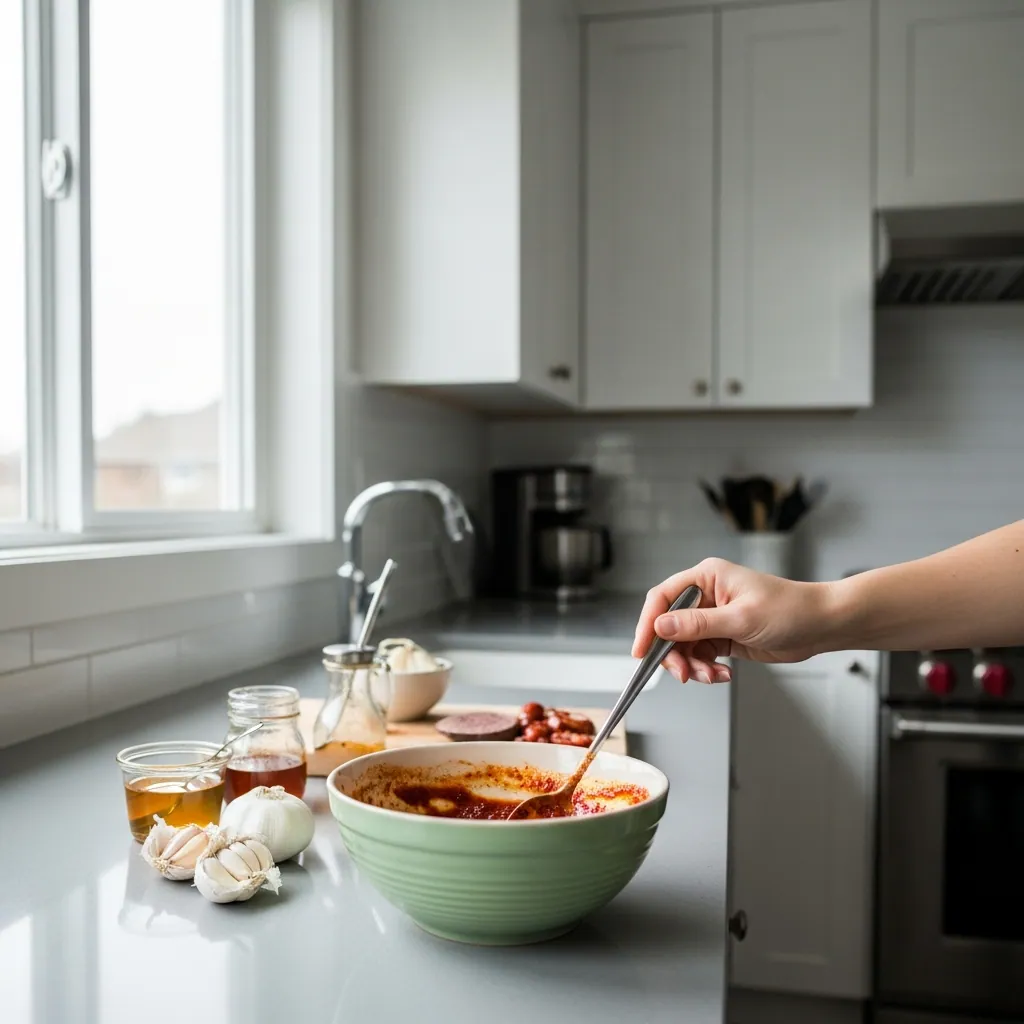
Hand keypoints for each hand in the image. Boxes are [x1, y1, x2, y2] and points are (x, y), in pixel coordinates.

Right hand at [631, 558, 832, 683]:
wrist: (821, 625)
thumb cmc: (789, 610)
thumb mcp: (740, 619)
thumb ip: (697, 625)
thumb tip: (660, 628)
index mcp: (706, 578)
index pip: (663, 598)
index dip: (647, 623)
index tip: (641, 649)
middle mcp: (706, 595)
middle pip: (669, 626)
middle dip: (673, 653)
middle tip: (683, 673)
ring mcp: (713, 617)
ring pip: (684, 646)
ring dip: (692, 665)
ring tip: (711, 676)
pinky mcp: (723, 636)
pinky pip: (701, 655)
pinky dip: (706, 669)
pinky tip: (721, 674)